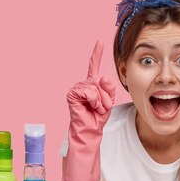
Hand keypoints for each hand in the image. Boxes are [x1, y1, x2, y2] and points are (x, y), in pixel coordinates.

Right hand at [63, 41, 115, 180]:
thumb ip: (107, 90)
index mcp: (91, 89)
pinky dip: (93, 100)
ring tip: (96, 110)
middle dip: (106, 95)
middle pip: (99, 80)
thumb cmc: (97, 124)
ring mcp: (76, 92)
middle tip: (102, 108)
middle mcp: (82, 88)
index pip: (93, 69)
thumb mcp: (107, 105)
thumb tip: (103, 79)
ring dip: (100, 99)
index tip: (99, 41)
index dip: (95, 55)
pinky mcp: (72, 97)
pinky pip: (87, 91)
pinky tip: (90, 109)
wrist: (89, 139)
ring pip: (94, 85)